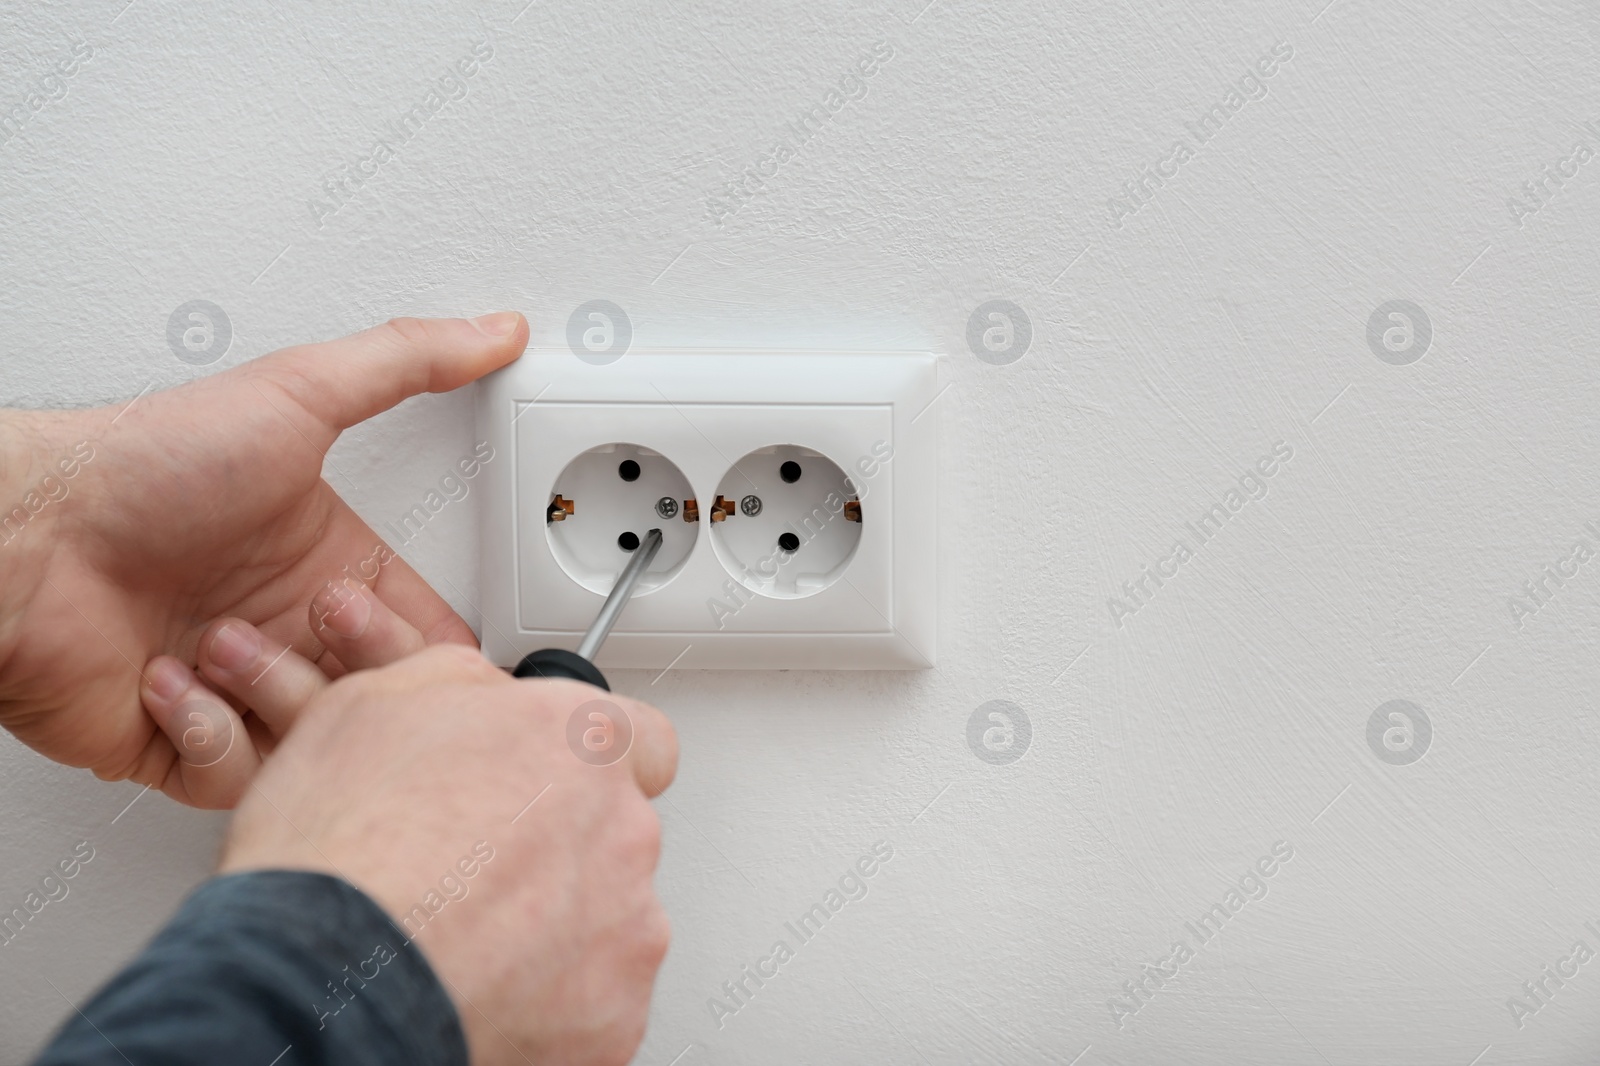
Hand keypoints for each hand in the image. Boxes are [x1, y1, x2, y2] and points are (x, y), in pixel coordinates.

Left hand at [0, 314, 527, 804]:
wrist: (22, 542)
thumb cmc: (143, 469)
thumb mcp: (294, 395)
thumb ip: (405, 363)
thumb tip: (493, 329)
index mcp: (326, 563)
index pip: (421, 630)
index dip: (434, 644)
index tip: (428, 639)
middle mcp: (286, 628)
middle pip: (380, 696)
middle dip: (355, 665)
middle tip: (314, 623)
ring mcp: (236, 688)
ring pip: (319, 741)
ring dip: (272, 694)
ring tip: (218, 644)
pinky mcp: (182, 744)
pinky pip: (241, 777)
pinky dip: (209, 734)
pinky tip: (173, 681)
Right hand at [219, 643, 677, 1065]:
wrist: (319, 979)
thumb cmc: (339, 851)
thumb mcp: (374, 702)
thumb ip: (462, 684)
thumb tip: (480, 693)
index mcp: (581, 742)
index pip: (642, 741)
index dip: (587, 765)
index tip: (553, 784)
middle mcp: (623, 829)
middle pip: (615, 832)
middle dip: (560, 848)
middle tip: (477, 871)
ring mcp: (626, 927)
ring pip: (609, 917)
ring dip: (554, 925)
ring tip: (465, 939)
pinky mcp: (612, 1016)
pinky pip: (595, 999)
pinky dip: (548, 1000)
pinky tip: (479, 990)